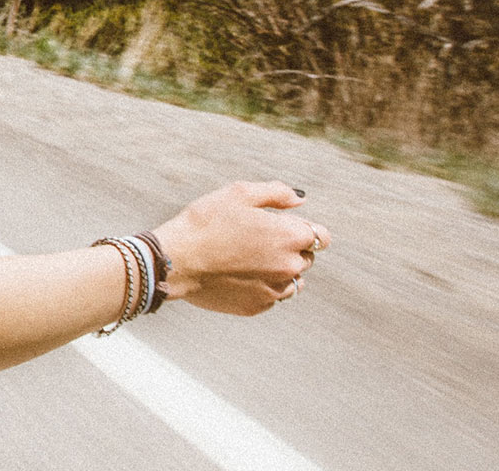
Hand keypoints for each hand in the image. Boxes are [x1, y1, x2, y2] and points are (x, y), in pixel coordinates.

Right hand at [149, 181, 328, 314]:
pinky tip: (238, 275)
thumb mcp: (240, 194)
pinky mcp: (257, 306)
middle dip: (290, 248)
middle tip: (257, 240)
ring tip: (249, 260)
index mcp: (290, 236)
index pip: (322, 236)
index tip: (284, 226)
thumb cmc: (205, 222)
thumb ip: (277, 193)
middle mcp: (289, 266)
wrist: (176, 260)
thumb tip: (300, 199)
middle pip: (307, 258)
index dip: (304, 228)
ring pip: (292, 281)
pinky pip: (272, 296)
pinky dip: (262, 286)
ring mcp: (274, 290)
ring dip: (280, 270)